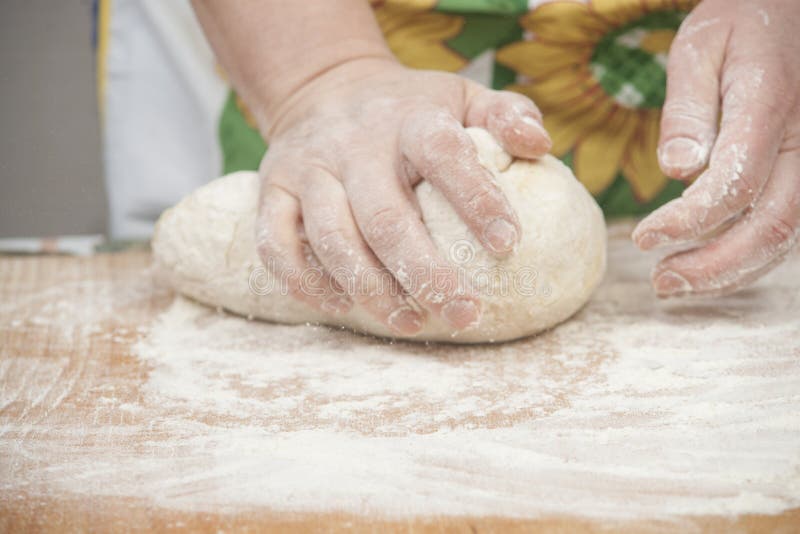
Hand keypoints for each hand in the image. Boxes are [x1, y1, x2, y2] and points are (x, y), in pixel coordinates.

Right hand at [256, 58, 550, 334]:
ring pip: (332, 238)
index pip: (443, 155)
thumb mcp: (459, 95)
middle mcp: (353, 144)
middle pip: (385, 217)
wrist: (322, 86)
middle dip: (425, 273)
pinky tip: (342, 307)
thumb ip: (504, 115)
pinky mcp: (272, 190)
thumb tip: (540, 144)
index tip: (507, 246)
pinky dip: (306, 283)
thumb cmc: (406, 107)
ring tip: (412, 324)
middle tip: (464, 314)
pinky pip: (276, 245)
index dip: (476, 200)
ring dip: (371, 290)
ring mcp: (307, 169)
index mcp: (408, 119)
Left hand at [632, 0, 799, 296]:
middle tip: (660, 284)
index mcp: (770, 105)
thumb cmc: (740, 21)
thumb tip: (678, 169)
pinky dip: (750, 255)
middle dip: (712, 266)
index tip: (643, 239)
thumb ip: (687, 109)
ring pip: (787, 235)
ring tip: (675, 284)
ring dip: (731, 271)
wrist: (792, 11)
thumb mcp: (699, 47)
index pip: (735, 184)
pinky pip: (789, 225)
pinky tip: (709, 266)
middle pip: (772, 224)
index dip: (688, 222)